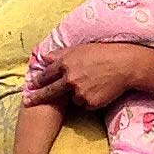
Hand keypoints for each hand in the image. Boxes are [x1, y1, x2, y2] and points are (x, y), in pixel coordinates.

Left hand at [23, 43, 148, 111]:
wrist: (125, 65)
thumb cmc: (104, 53)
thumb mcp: (81, 48)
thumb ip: (60, 54)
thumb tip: (44, 57)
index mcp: (66, 64)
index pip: (46, 75)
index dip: (37, 81)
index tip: (30, 85)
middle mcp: (70, 79)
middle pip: (49, 92)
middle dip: (37, 97)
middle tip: (27, 101)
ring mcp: (80, 92)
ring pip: (72, 99)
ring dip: (76, 95)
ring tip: (92, 84)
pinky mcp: (90, 103)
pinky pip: (85, 104)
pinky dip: (89, 100)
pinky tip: (99, 90)